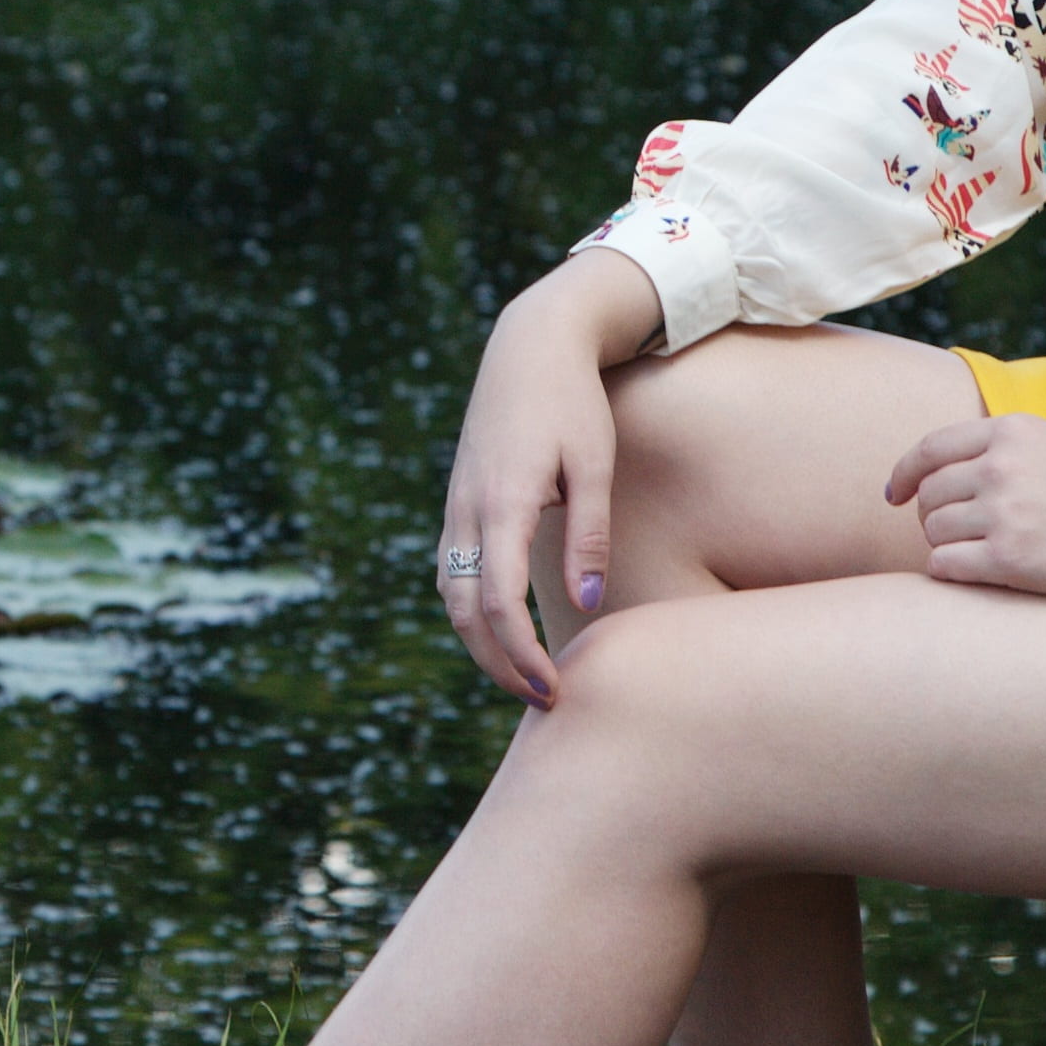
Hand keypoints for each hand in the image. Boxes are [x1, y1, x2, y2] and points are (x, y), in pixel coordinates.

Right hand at [436, 255, 658, 706]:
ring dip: (482, 644)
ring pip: (452, 596)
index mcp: (502, 503)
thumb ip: (589, 534)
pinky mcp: (457, 502)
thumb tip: (589, 602)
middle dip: (500, 665)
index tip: (556, 689)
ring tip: (525, 675)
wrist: (528, 345)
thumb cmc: (573, 402)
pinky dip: (472, 612)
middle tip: (545, 701)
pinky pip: (453, 572)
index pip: (501, 604)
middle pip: (467, 612)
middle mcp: (467, 510)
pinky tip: (503, 630)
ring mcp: (455, 506)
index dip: (523, 656)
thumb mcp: (594, 464)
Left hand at [882, 414, 1045, 603]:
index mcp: (1013, 431)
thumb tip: (1001, 458)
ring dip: (944, 547)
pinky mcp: (1010, 559)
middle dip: (932, 517)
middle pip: (929, 496)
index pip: (931, 449)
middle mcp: (1000, 466)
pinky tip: (972, 578)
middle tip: (953, 537)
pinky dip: (949, 574)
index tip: (894, 495)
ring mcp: (1003, 512)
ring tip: (973, 558)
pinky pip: (944, 566)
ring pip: (932, 532)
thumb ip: (1032, 447)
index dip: (905, 475)